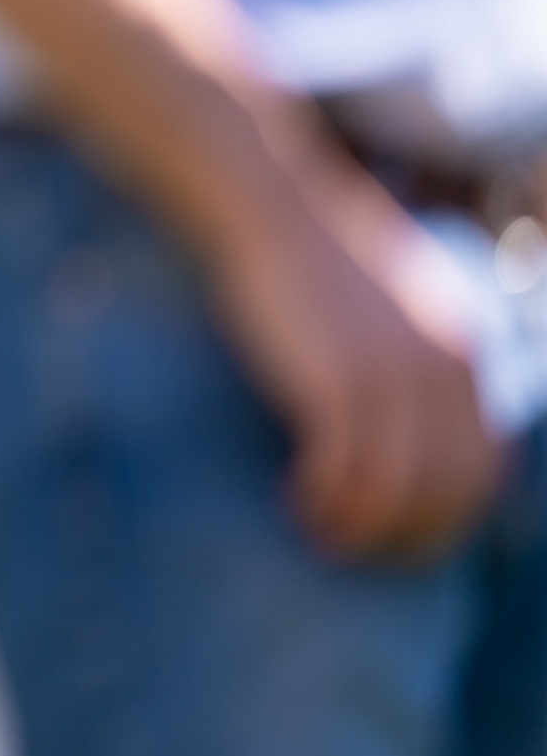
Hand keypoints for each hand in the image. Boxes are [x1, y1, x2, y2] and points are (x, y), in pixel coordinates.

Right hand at [212, 183, 499, 561]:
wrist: (270, 205)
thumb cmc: (314, 253)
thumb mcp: (398, 302)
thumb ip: (420, 354)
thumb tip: (411, 419)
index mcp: (465, 354)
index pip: (485, 467)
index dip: (449, 513)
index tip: (403, 531)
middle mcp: (443, 371)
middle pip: (450, 491)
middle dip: (409, 537)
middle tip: (361, 551)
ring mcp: (391, 378)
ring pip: (398, 493)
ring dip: (361, 528)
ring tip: (322, 534)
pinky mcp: (337, 383)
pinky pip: (345, 474)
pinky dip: (325, 502)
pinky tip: (298, 501)